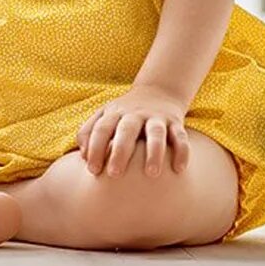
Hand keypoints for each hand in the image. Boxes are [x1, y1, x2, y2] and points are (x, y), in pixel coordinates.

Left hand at [76, 84, 190, 177]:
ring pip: (156, 133)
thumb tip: (83, 157)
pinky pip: (180, 136)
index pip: (101, 129)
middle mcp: (134, 114)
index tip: (92, 170)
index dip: (95, 148)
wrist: (157, 91)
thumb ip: (89, 133)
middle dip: (119, 152)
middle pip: (126, 131)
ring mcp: (156, 117)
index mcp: (114, 113)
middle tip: (114, 174)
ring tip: (151, 173)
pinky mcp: (175, 122)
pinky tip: (178, 169)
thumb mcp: (104, 116)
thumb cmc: (124, 114)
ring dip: (154, 152)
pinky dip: (181, 151)